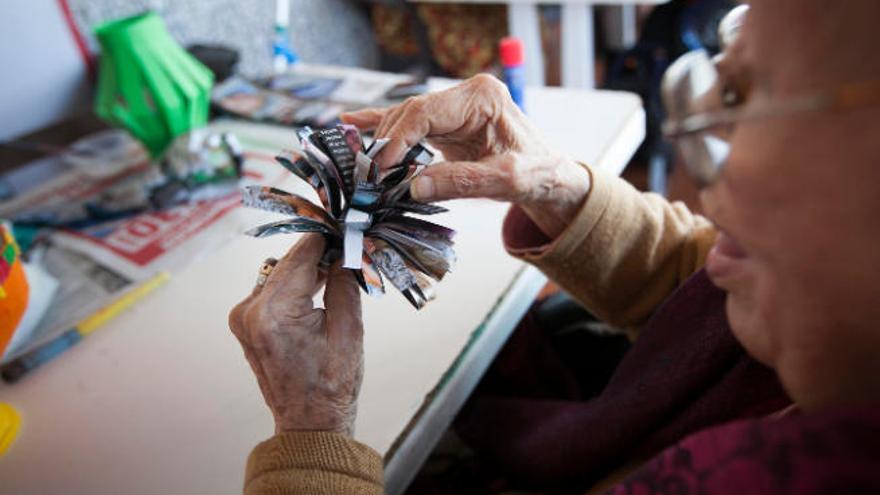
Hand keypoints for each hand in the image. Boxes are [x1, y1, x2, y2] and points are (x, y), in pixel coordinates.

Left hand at [229, 235, 362, 435]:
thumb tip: (345, 249)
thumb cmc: (331, 387)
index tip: (347, 230)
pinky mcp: (244, 322)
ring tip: (338, 272)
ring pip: (280, 273)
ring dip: (307, 270)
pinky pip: (272, 289)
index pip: (302, 255)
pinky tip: (318, 288)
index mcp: (274, 313)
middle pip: (288, 262)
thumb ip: (344, 282)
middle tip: (348, 250)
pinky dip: (295, 285)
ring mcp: (242, 317)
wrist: (309, 424)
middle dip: (319, 254)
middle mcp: (249, 311)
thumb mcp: (349, 330)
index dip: (327, 239)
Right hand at [341, 74, 590, 237]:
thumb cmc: (537, 173)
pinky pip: (411, 122)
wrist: (550, 176)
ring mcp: (456, 107)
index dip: (398, 138)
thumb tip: (413, 186)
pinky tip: (354, 121)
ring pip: (407, 119)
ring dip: (384, 141)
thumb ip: (460, 182)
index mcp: (483, 97)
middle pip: (412, 113)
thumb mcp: (505, 181)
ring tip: (363, 164)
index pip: (426, 112)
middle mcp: (467, 95)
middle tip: (368, 173)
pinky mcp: (449, 122)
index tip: (380, 166)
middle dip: (387, 143)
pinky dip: (384, 124)